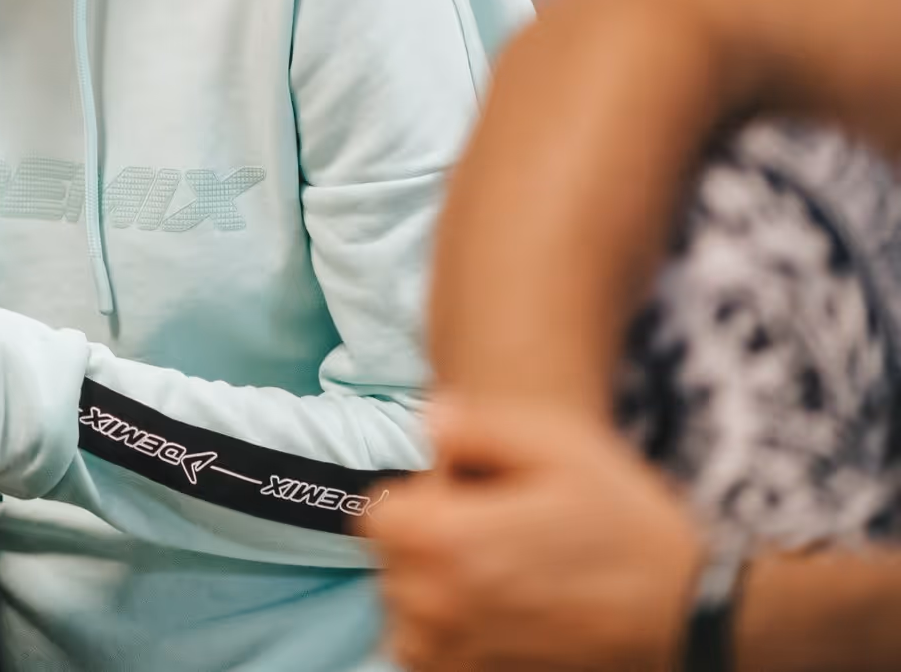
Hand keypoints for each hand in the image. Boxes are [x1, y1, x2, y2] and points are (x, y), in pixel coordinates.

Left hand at [368, 399, 701, 671]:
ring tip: (500, 578)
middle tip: (494, 536)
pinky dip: (453, 637)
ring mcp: (459, 656)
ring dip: (436, 594)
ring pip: (407, 616)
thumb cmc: (628, 524)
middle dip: (426, 545)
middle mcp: (438, 606)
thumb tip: (426, 420)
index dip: (417, 499)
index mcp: (444, 541)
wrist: (693, 613)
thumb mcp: (559, 446)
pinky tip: (503, 614)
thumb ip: (476, 425)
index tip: (463, 500)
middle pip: (391, 566)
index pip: (375, 516)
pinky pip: (434, 658)